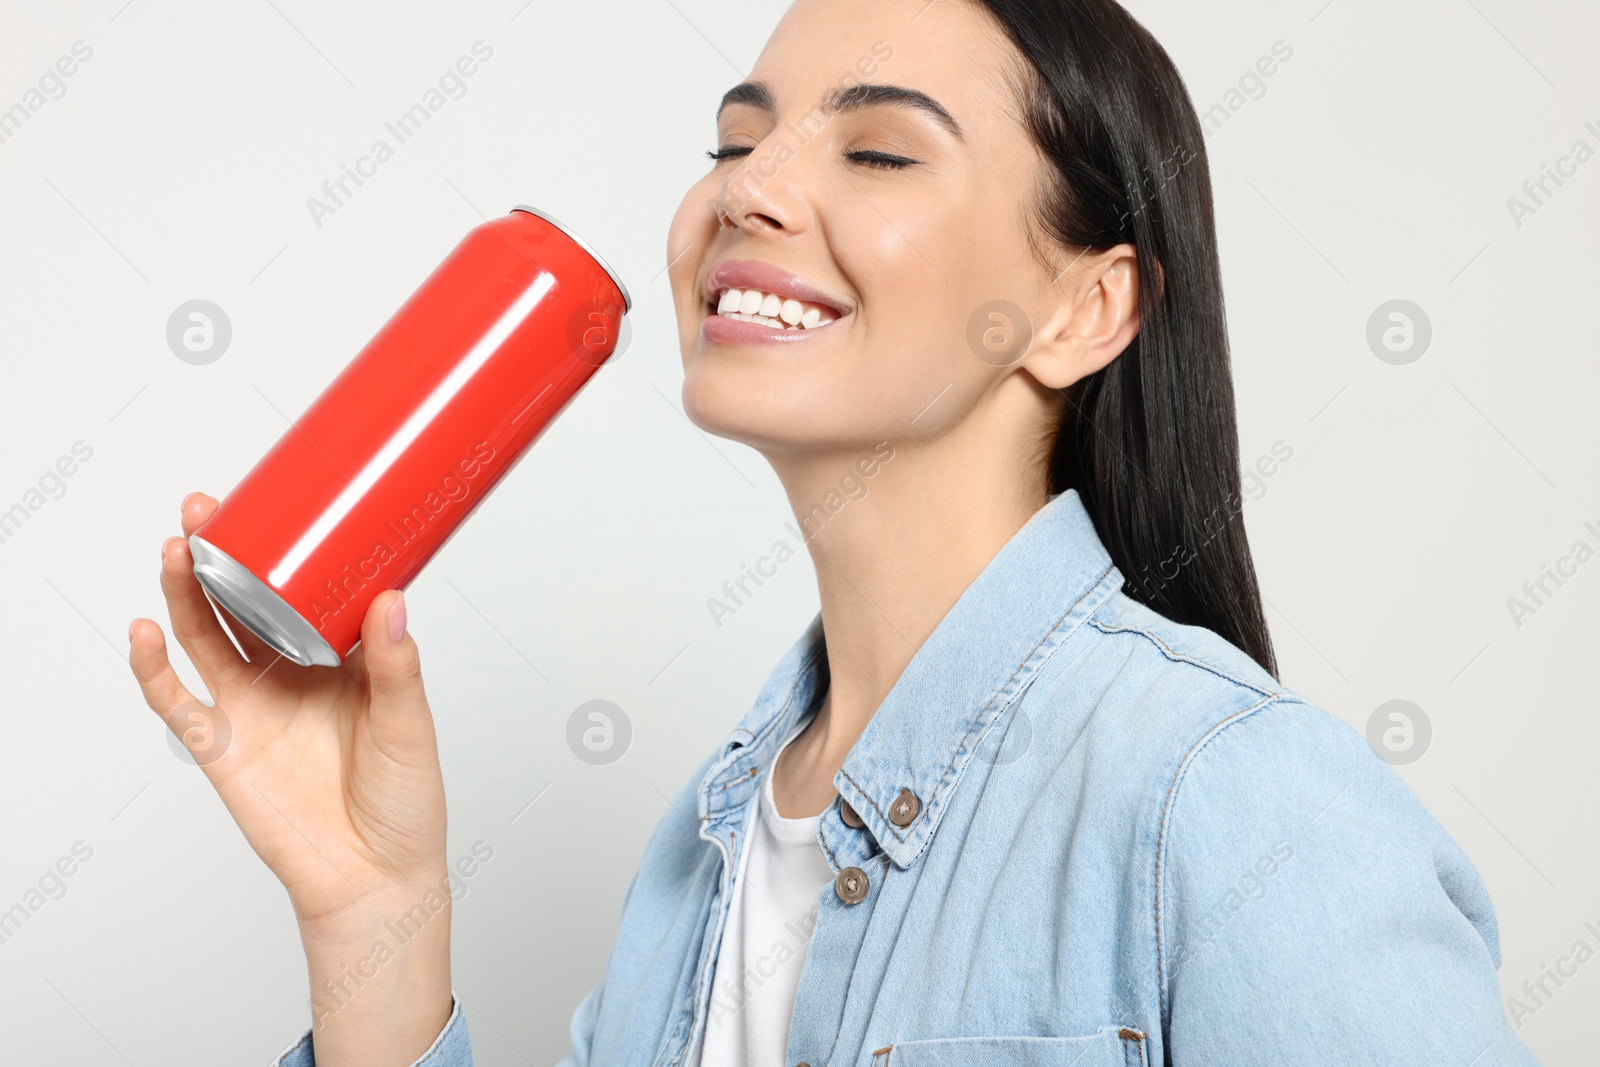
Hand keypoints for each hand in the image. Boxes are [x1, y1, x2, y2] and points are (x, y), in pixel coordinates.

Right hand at [129, 492, 452, 1062]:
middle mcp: (289, 674)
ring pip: (204, 637)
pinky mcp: (223, 748)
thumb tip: (392, 601)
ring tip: (179, 549)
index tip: (276, 500)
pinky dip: (154, 668)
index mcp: (338, 659)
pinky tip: (144, 630)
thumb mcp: (410, 724)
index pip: (303, 589)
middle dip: (221, 555)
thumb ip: (395, 666)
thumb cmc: (405, 802)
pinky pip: (177, 703)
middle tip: (208, 509)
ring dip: (185, 593)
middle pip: (240, 602)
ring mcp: (252, 708)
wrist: (376, 879)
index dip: (285, 548)